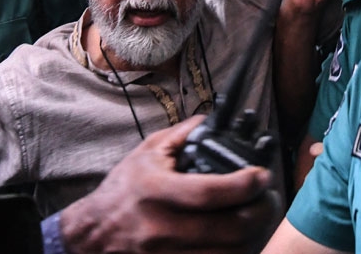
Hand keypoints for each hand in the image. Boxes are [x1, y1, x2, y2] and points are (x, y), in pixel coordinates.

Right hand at [60, 116, 279, 253]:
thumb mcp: (145, 154)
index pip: (209, 192)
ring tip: (257, 217)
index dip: (244, 184)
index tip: (261, 175)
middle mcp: (162, 226)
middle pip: (229, 228)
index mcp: (155, 191)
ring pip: (229, 252)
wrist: (93, 234)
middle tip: (268, 197)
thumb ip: (181, 135)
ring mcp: (168, 253)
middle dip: (259, 212)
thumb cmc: (121, 192)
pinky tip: (240, 237)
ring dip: (253, 235)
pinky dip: (235, 251)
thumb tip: (211, 120)